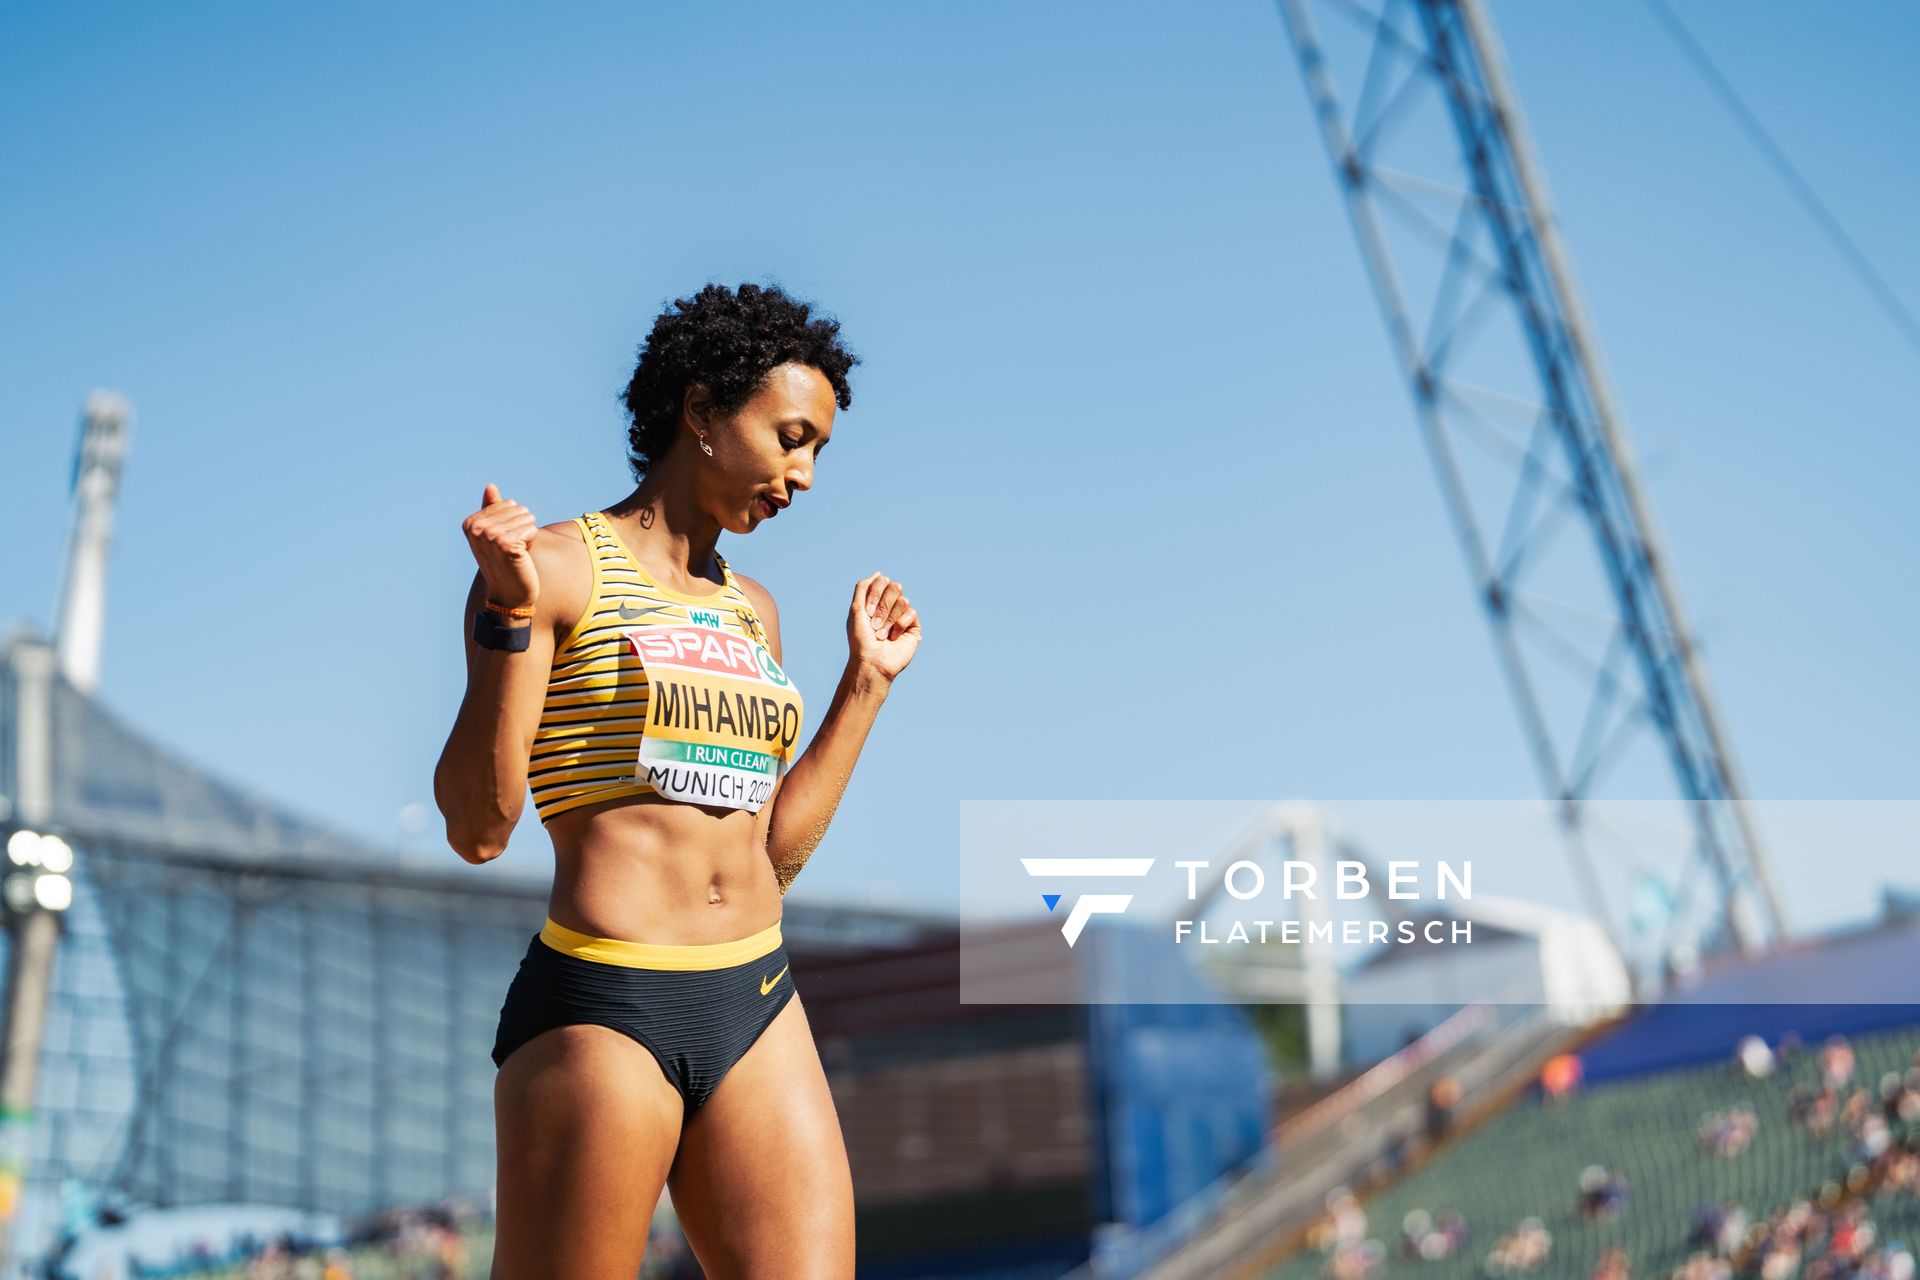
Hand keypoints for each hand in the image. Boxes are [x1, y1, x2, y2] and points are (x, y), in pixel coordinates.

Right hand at [463, 483, 539, 607]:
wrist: (509, 595)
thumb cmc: (505, 563)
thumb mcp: (495, 534)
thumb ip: (492, 509)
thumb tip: (490, 486)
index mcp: (470, 523)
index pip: (509, 504)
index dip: (513, 524)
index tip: (503, 543)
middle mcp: (477, 528)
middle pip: (519, 509)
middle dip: (522, 529)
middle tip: (511, 550)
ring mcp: (490, 536)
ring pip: (527, 518)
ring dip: (527, 537)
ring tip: (516, 554)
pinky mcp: (506, 545)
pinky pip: (532, 529)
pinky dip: (531, 543)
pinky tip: (521, 557)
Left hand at [847, 572, 919, 682]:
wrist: (871, 661)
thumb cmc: (861, 638)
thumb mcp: (855, 608)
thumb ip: (863, 587)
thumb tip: (879, 574)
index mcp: (876, 601)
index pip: (882, 582)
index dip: (874, 595)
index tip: (866, 613)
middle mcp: (890, 607)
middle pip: (895, 587)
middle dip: (882, 606)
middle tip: (874, 624)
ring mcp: (902, 616)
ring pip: (904, 600)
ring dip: (889, 618)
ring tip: (882, 634)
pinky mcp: (913, 627)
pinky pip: (912, 612)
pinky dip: (899, 625)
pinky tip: (893, 638)